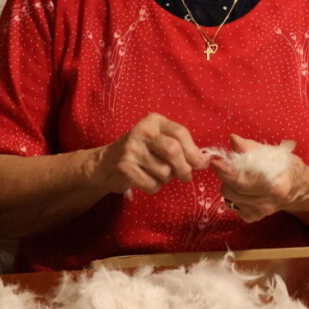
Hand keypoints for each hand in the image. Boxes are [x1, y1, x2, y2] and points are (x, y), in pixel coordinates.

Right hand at [89, 112, 207, 195]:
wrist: (104, 164)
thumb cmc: (141, 152)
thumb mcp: (159, 141)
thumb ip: (181, 147)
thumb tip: (204, 161)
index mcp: (154, 121)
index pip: (180, 133)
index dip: (194, 151)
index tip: (200, 164)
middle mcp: (142, 131)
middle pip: (173, 151)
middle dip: (184, 168)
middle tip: (186, 177)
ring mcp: (131, 149)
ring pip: (164, 171)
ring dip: (167, 179)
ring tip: (158, 174)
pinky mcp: (124, 168)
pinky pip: (152, 184)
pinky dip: (155, 187)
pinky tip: (147, 180)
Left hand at [210, 134, 308, 223]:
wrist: (301, 191)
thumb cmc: (290, 168)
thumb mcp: (277, 154)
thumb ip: (253, 148)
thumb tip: (233, 139)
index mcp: (276, 185)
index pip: (244, 180)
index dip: (227, 171)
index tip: (215, 161)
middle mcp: (267, 203)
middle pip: (232, 190)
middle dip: (226, 175)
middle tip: (228, 163)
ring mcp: (259, 212)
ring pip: (228, 197)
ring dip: (229, 183)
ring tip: (240, 174)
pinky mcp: (252, 217)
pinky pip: (231, 203)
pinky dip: (233, 193)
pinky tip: (243, 187)